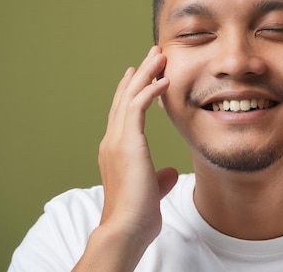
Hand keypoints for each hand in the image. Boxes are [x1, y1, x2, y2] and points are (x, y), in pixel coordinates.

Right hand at [73, 46, 177, 271]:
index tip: (141, 73)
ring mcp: (117, 140)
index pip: (123, 112)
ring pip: (130, 96)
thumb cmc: (138, 215)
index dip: (132, 90)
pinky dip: (150, 90)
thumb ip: (159, 178)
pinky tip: (164, 80)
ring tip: (160, 56)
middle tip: (153, 54)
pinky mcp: (127, 142)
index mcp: (116, 150)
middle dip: (140, 73)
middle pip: (125, 97)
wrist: (127, 228)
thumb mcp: (152, 190)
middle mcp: (113, 140)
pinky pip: (137, 107)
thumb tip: (169, 173)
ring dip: (146, 74)